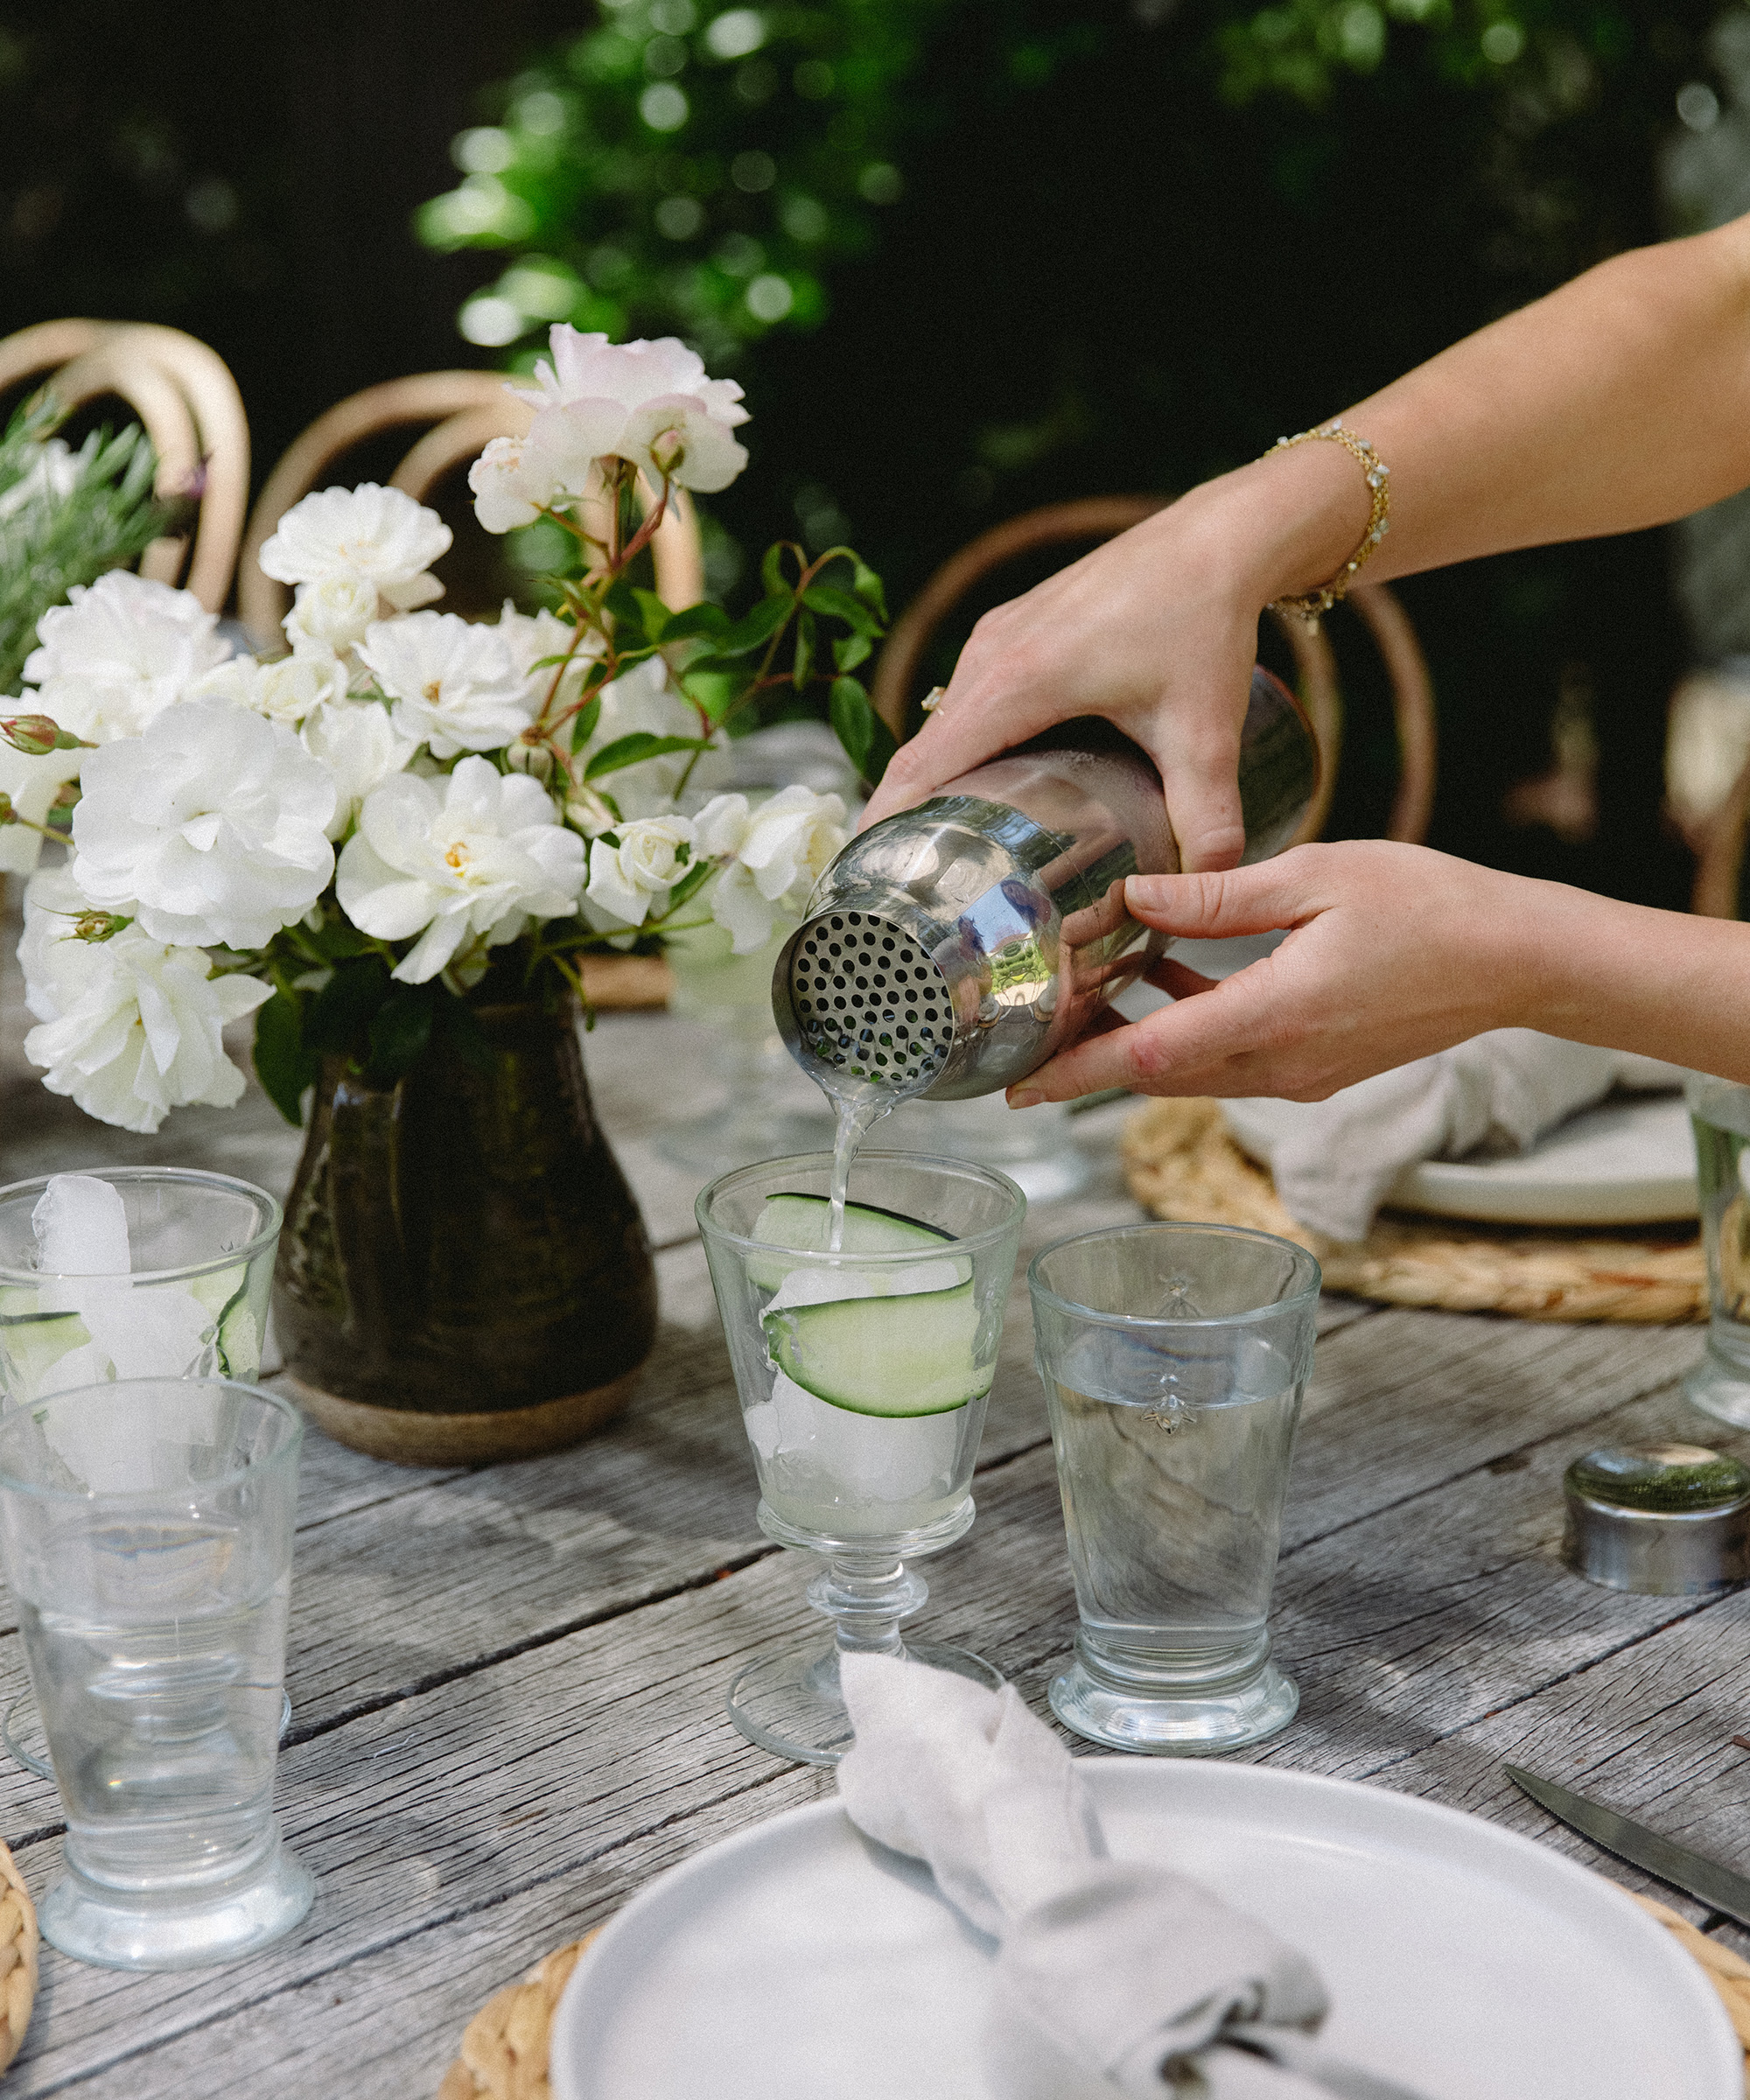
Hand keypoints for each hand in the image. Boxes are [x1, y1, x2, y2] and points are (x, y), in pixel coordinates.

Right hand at [859, 492, 1263, 870]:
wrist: (1218, 537)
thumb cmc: (1204, 619)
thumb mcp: (1207, 730)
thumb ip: (1207, 816)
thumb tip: (1210, 884)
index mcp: (1019, 680)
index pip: (922, 767)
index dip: (887, 826)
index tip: (866, 878)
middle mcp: (991, 654)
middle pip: (922, 752)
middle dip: (905, 820)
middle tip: (907, 890)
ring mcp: (997, 636)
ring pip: (944, 725)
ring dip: (933, 784)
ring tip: (938, 852)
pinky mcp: (1014, 629)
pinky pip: (968, 700)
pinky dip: (961, 748)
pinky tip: (983, 788)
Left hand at [1007, 841, 1581, 1104]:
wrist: (1516, 959)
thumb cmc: (1429, 905)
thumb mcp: (1317, 875)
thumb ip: (1218, 896)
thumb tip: (1136, 900)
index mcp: (1277, 1014)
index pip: (1151, 1057)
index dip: (1077, 1071)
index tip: (1019, 1084)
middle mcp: (1282, 1063)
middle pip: (1156, 1076)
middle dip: (1087, 1060)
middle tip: (1024, 1037)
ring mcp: (1300, 1074)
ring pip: (1190, 1072)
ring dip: (1134, 1043)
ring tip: (1078, 1000)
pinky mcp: (1315, 1067)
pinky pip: (1228, 1059)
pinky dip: (1185, 1030)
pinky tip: (1162, 976)